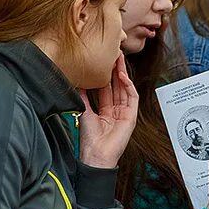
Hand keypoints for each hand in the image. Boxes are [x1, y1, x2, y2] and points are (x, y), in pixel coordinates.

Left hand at [78, 53, 138, 168]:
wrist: (96, 155)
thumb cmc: (89, 139)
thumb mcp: (84, 112)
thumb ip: (82, 97)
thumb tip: (77, 82)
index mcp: (106, 110)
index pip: (107, 88)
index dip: (105, 74)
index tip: (101, 61)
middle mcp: (117, 110)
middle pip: (117, 86)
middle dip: (115, 69)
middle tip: (112, 53)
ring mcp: (125, 113)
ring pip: (125, 88)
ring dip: (122, 73)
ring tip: (118, 59)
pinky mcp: (131, 116)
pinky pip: (132, 97)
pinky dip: (128, 85)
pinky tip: (122, 75)